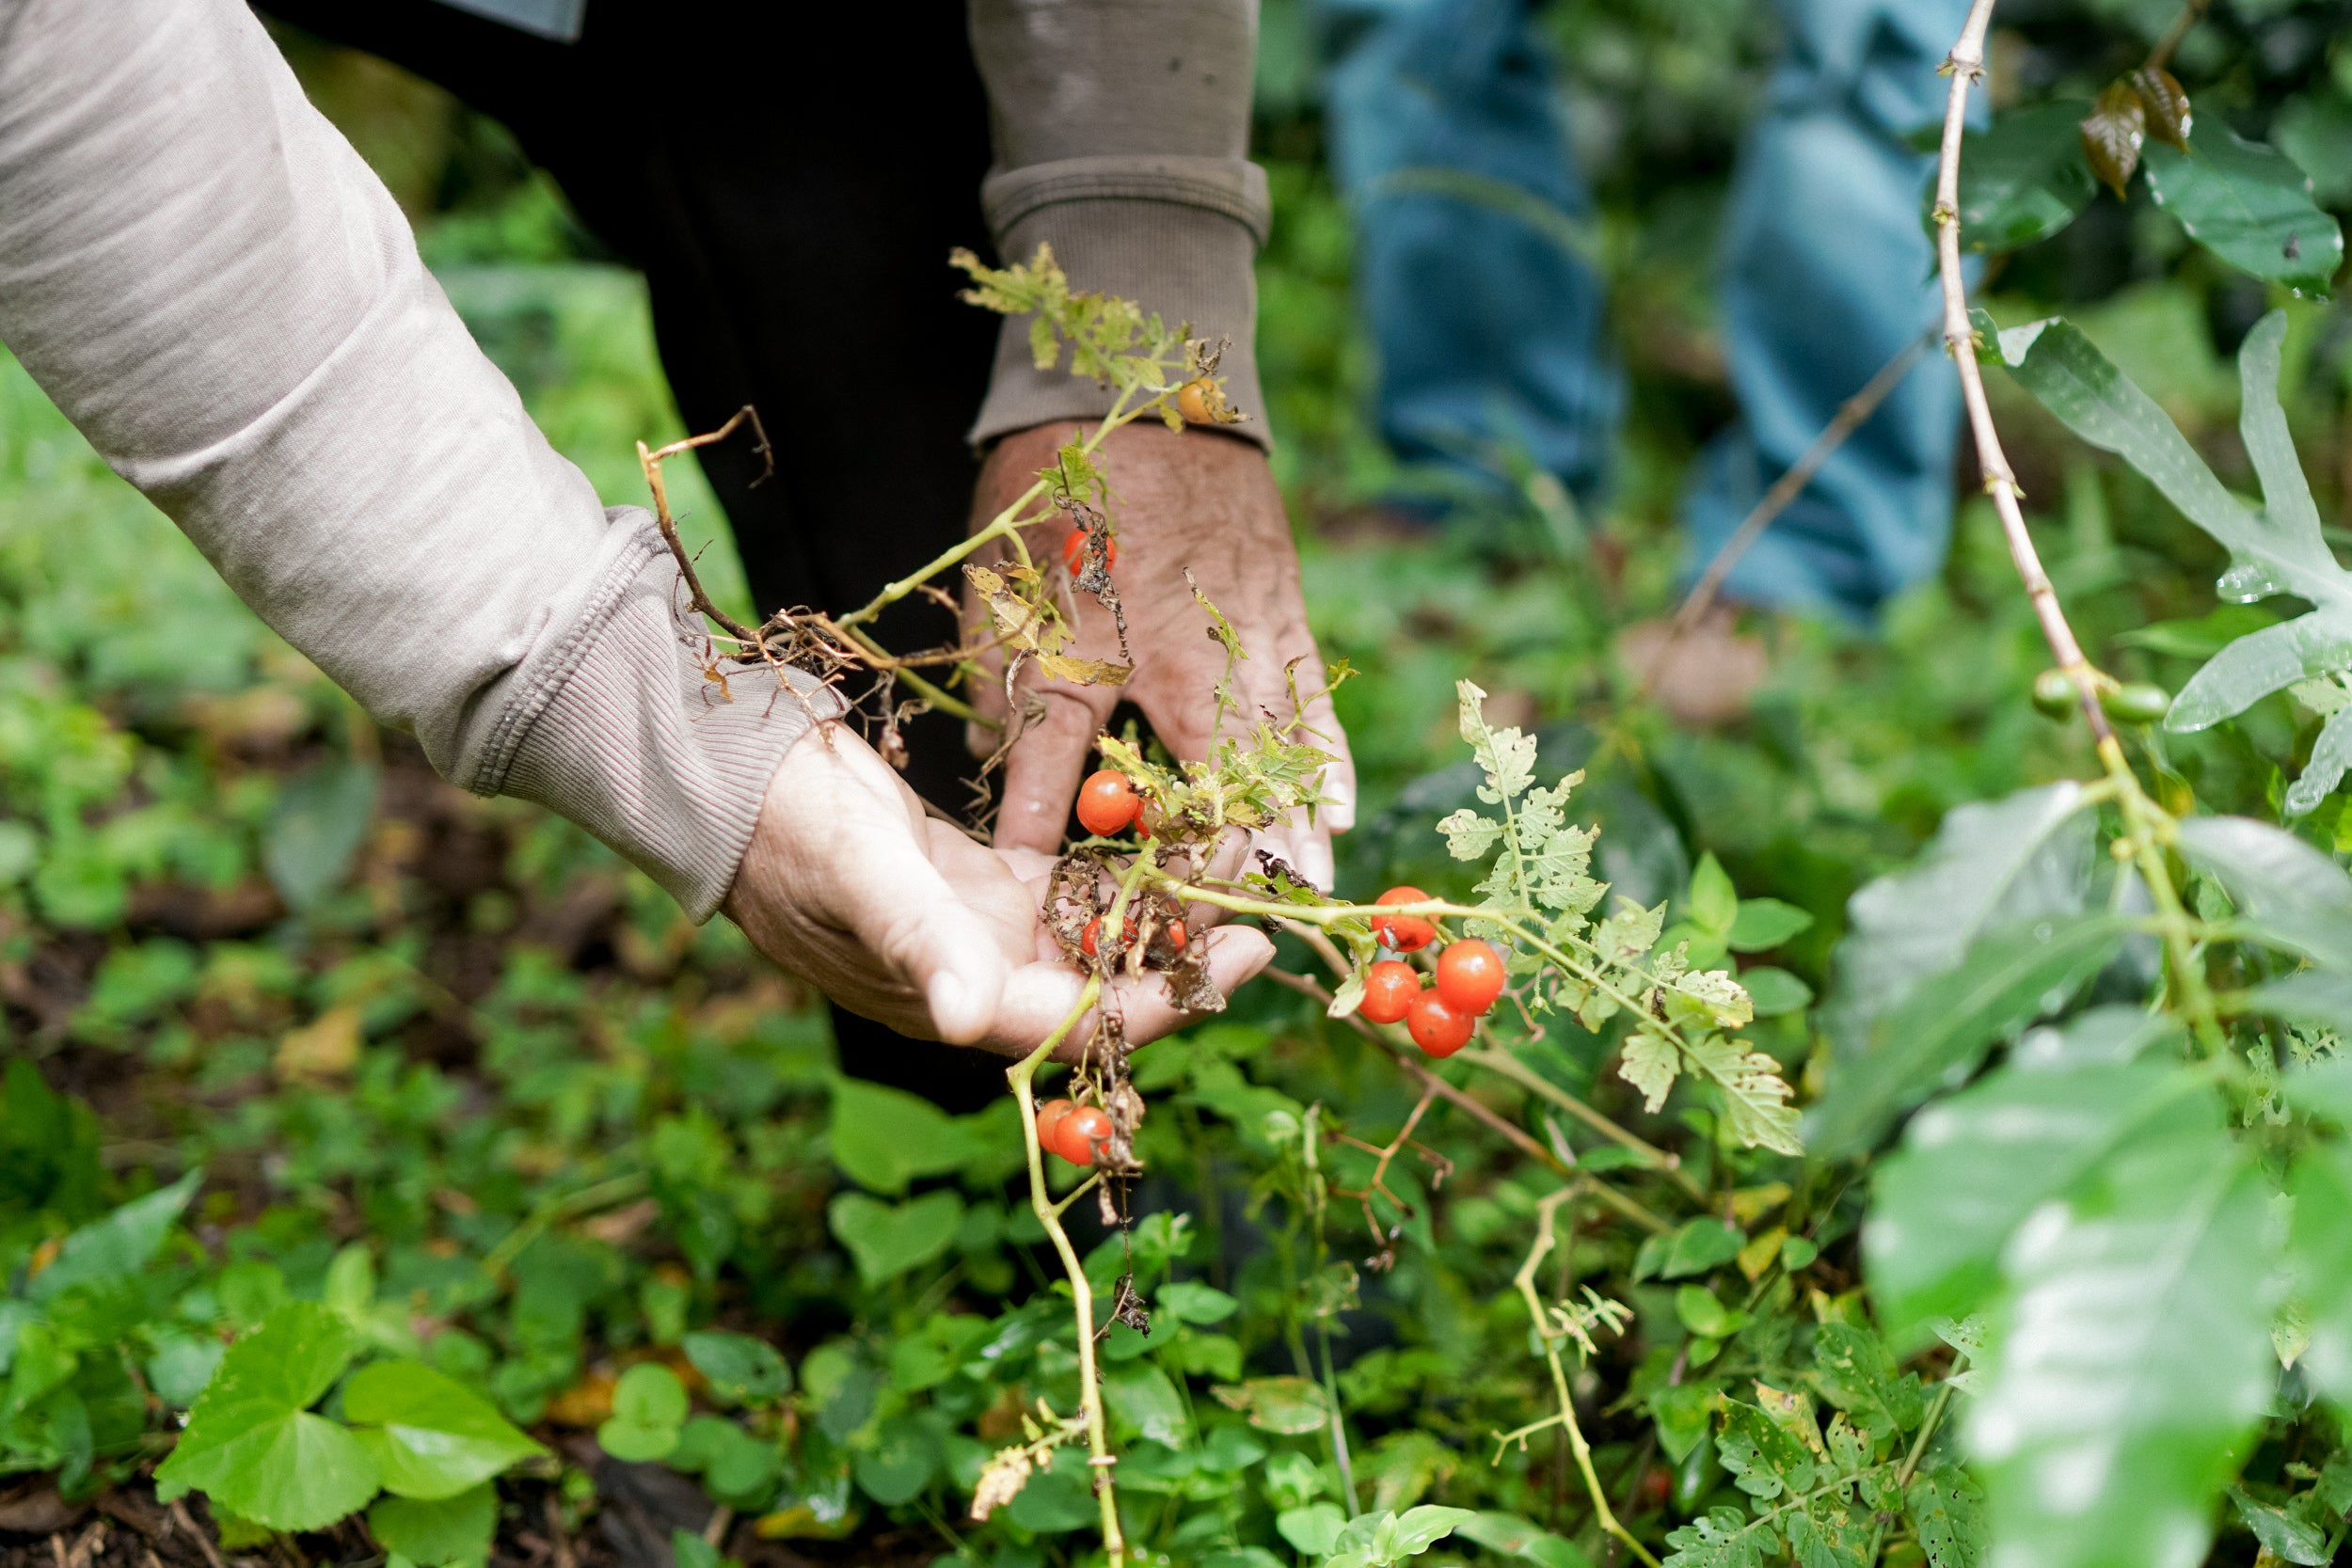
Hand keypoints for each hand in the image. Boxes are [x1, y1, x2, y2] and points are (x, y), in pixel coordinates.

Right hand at [725, 723, 1273, 1053]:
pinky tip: (1169, 834)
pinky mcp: (984, 888)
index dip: (1169, 1000)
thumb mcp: (862, 875)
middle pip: (1107, 988)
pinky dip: (1117, 870)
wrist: (734, 779)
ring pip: (1096, 939)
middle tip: (1261, 896)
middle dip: (1185, 951)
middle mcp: (982, 982)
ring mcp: (985, 936)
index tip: (1243, 954)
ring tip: (1229, 858)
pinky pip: (1070, 894)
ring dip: (1159, 910)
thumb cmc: (789, 830)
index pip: (1084, 1026)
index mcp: (957, 1004)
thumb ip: (920, 942)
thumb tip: (972, 1016)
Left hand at [967, 420, 1355, 885]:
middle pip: (1211, 778)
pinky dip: (1324, 759)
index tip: (1106, 912)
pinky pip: (1311, 699)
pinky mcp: (1281, 609)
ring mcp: (1243, 633)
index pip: (1084, 772)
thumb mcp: (1009, 594)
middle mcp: (1179, 656)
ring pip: (1274, 747)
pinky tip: (1337, 809)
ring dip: (1290, 826)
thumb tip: (1007, 789)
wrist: (1137, 387)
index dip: (1080, 839)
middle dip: (1229, 858)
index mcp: (1093, 652)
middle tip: (1244, 930)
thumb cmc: (1060, 495)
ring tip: (1308, 891)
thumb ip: (1011, 700)